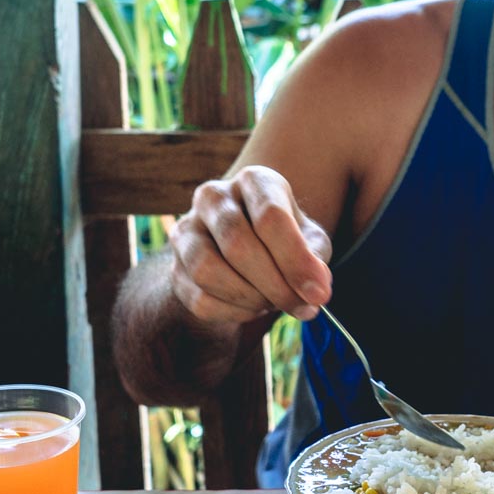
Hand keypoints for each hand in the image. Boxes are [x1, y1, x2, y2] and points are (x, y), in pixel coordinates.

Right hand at [169, 165, 332, 326]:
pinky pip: (198, 298)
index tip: (318, 294)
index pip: (270, 217)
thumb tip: (316, 290)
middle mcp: (213, 197)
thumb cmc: (285, 241)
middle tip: (299, 305)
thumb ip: (316, 260)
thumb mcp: (311, 241)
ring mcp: (187, 230)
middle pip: (237, 244)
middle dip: (274, 285)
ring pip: (208, 271)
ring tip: (272, 301)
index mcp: (254, 180)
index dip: (296, 261)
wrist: (247, 250)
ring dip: (249, 298)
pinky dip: (232, 313)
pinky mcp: (174, 266)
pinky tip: (252, 307)